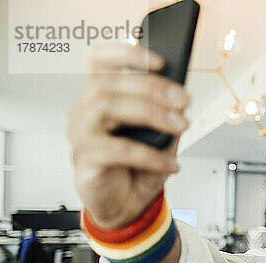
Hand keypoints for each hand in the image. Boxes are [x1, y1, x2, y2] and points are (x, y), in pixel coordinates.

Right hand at [68, 43, 189, 229]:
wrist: (124, 207)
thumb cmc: (137, 169)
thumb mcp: (160, 139)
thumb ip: (167, 117)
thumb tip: (180, 102)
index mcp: (101, 98)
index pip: (99, 62)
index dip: (126, 53)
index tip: (159, 61)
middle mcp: (85, 111)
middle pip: (110, 83)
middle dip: (153, 87)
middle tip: (184, 100)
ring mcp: (81, 134)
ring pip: (109, 107)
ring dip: (151, 113)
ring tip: (180, 126)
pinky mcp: (85, 159)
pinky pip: (118, 150)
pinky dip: (150, 155)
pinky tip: (171, 163)